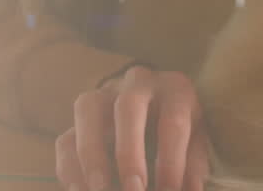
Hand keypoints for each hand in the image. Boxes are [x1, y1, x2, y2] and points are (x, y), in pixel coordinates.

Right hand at [55, 65, 207, 190]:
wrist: (156, 100)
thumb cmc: (178, 124)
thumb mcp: (195, 138)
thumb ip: (193, 164)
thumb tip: (190, 190)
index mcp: (174, 88)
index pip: (173, 123)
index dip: (172, 161)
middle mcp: (138, 83)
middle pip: (128, 107)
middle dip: (129, 152)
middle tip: (135, 190)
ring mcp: (105, 94)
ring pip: (87, 111)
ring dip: (92, 155)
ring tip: (99, 190)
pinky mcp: (81, 115)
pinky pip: (66, 136)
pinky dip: (70, 167)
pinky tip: (80, 189)